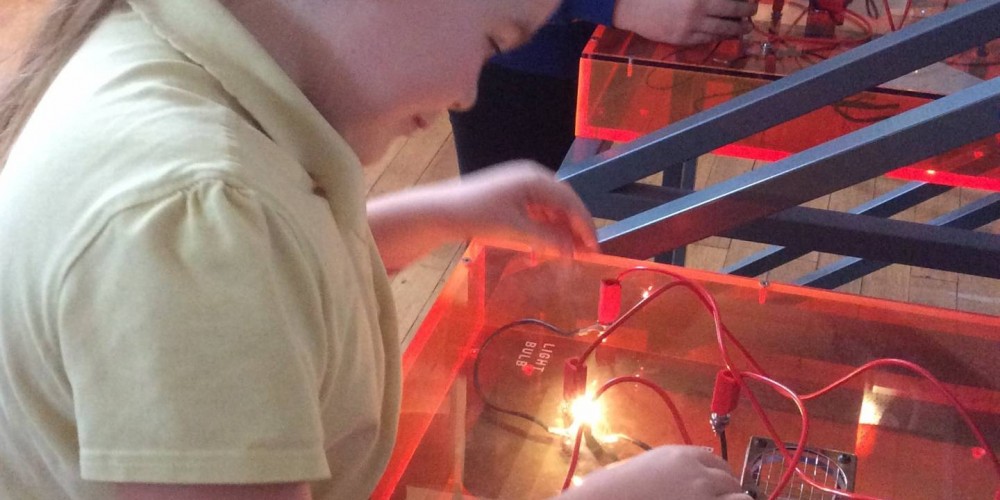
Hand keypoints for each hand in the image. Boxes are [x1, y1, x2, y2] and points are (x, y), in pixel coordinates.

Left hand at [450, 161, 598, 256]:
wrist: (441, 211)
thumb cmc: (478, 216)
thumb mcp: (516, 230)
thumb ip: (547, 239)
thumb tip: (573, 251)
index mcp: (536, 179)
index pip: (571, 202)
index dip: (586, 227)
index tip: (595, 250)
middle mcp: (532, 176)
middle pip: (564, 202)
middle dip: (576, 228)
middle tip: (586, 254)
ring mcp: (521, 183)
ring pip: (551, 207)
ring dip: (561, 229)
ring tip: (569, 252)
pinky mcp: (512, 193)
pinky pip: (538, 209)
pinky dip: (546, 226)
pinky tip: (548, 243)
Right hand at [556, 445, 750, 499]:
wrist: (607, 499)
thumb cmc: (616, 488)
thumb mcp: (646, 468)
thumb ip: (670, 471)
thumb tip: (682, 482)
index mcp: (682, 455)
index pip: (717, 464)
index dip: (721, 478)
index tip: (720, 489)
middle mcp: (698, 471)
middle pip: (730, 480)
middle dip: (729, 492)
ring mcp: (704, 494)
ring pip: (738, 497)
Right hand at [613, 0, 758, 45]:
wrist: (631, 7)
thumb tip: (721, 0)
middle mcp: (699, 8)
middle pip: (732, 11)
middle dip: (746, 11)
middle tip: (752, 10)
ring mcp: (692, 25)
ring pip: (723, 29)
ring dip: (737, 28)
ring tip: (744, 27)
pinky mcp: (684, 38)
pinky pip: (707, 39)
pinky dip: (719, 36)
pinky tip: (724, 34)